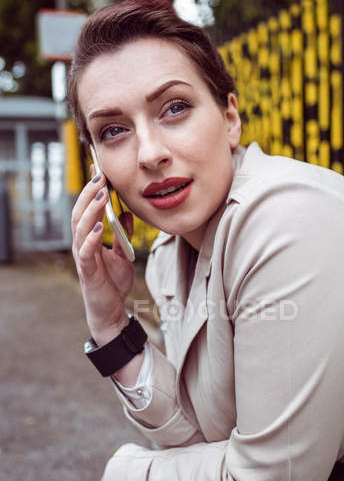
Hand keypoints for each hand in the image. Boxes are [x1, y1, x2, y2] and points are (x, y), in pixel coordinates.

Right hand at [71, 167, 134, 344]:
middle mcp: (82, 244)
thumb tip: (126, 213)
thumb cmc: (113, 282)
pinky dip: (92, 238)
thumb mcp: (123, 254)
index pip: (87, 208)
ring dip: (91, 209)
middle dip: (89, 193)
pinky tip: (99, 227)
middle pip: (80, 213)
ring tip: (101, 194)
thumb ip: (122, 234)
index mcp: (89, 238)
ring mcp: (83, 257)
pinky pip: (86, 251)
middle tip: (100, 175)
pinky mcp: (87, 271)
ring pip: (80, 228)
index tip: (99, 169)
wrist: (110, 310)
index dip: (91, 189)